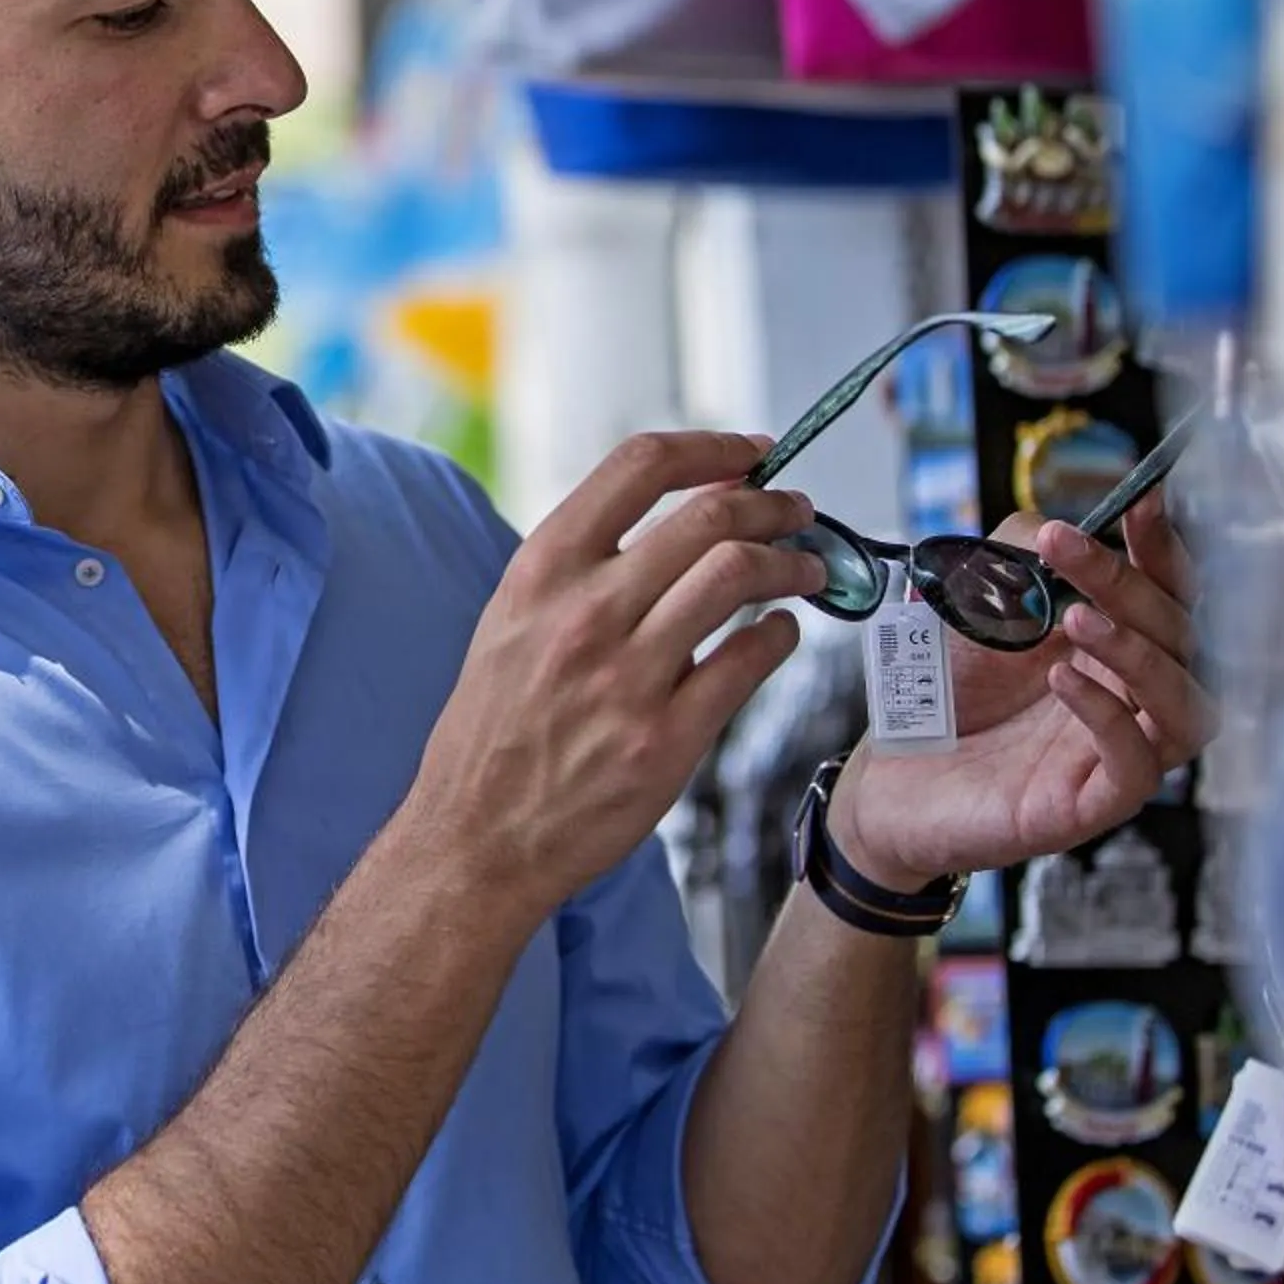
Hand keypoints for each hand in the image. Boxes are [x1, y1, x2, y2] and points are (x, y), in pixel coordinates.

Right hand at [412, 433, 830, 902]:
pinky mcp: (666, 739)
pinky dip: (780, 635)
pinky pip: (748, 662)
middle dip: (772, 504)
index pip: (640, 467)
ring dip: (791, 562)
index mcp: (541, 571)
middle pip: (708, 516)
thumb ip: (581, 568)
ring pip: (738, 576)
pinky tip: (780, 633)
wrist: (477, 836)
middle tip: (796, 511)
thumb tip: (672, 516)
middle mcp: (584, 613)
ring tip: (806, 569)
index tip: (751, 452)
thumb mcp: (511, 621)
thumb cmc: (496, 728)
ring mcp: (627, 677)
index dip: (712, 447)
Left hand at [829, 486, 1211, 893]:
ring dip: (1140, 653)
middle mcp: (1127, 695)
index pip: (1166, 592)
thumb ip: (1012, 560)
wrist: (886, 775)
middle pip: (1179, 638)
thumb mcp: (969, 608)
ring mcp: (1114, 751)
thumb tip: (1050, 530)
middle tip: (1065, 547)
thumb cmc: (937, 695)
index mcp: (1108, 645)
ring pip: (1187, 708)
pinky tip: (1063, 680)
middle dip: (1127, 584)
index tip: (1143, 501)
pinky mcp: (1090, 804)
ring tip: (1077, 619)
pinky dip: (1109, 717)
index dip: (1162, 546)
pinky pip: (1138, 766)